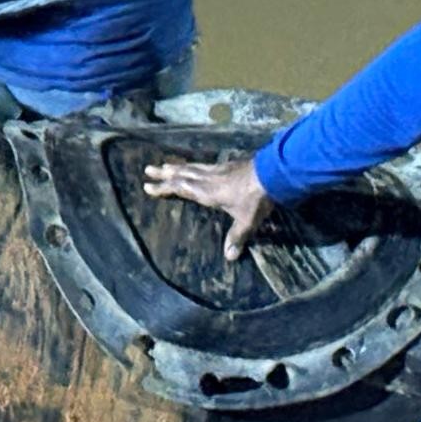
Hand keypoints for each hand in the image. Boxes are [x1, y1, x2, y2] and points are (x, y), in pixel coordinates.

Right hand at [139, 153, 269, 257]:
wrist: (273, 174)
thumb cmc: (256, 199)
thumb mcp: (246, 222)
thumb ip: (236, 237)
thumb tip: (229, 257)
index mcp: (208, 192)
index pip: (180, 188)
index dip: (163, 188)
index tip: (147, 186)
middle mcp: (209, 178)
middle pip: (182, 174)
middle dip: (164, 173)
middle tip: (148, 169)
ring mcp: (219, 169)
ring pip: (193, 166)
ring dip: (178, 166)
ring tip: (166, 164)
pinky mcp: (229, 164)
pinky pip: (204, 164)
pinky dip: (194, 164)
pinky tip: (197, 165)